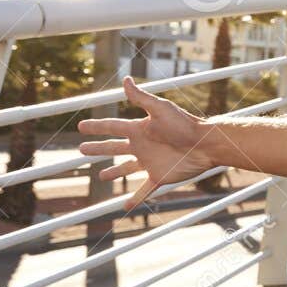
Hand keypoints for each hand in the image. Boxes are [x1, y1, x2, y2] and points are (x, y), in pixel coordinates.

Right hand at [79, 79, 217, 208]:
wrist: (205, 144)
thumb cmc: (185, 124)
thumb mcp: (160, 109)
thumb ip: (141, 98)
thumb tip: (126, 79)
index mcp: (139, 129)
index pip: (112, 127)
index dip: (96, 127)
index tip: (81, 127)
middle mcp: (142, 146)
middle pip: (114, 148)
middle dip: (98, 149)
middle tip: (82, 149)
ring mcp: (150, 162)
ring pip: (126, 169)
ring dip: (114, 173)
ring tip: (102, 176)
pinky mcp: (159, 176)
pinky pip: (144, 190)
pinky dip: (134, 199)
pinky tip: (124, 206)